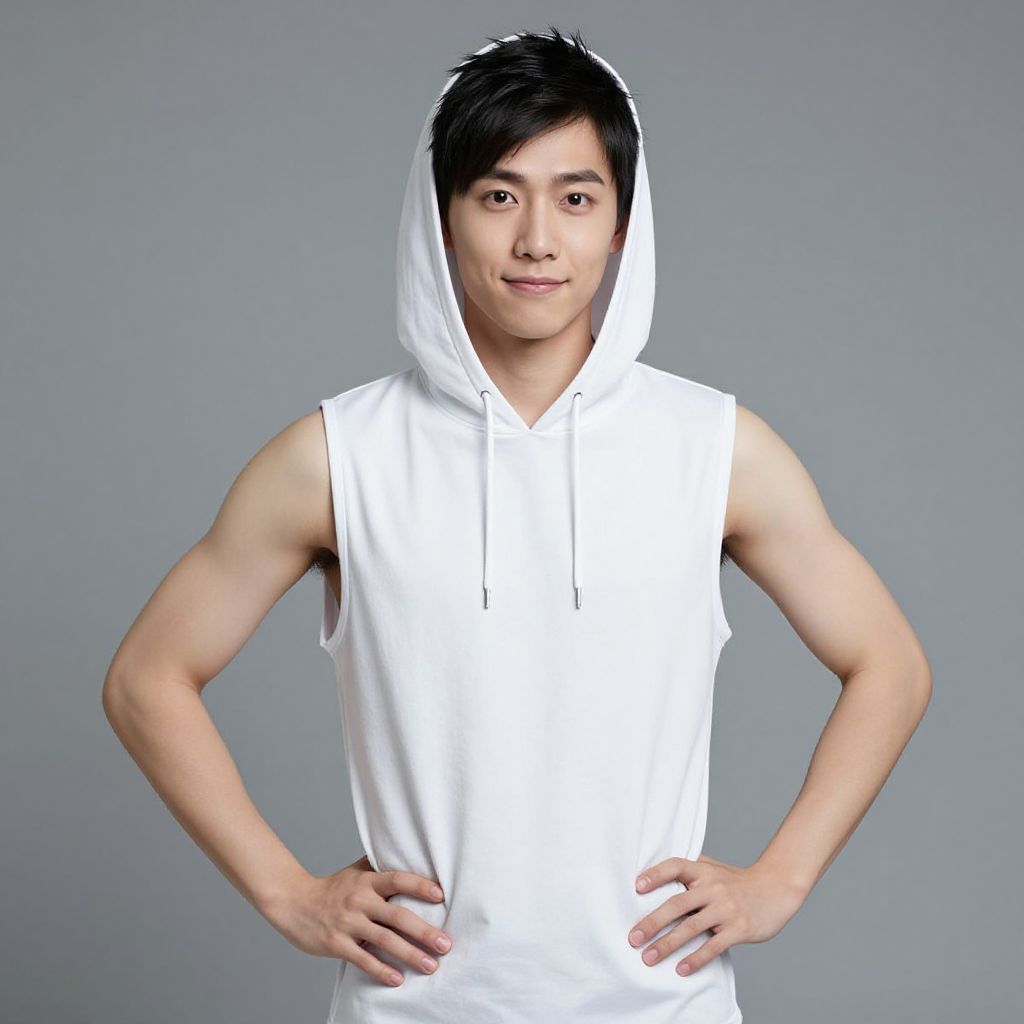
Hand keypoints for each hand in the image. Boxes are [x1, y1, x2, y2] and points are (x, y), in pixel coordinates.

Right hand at [265, 855, 453, 986]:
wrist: (293, 902)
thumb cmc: (332, 887)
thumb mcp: (355, 871)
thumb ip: (380, 866)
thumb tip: (408, 852)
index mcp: (367, 881)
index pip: (398, 879)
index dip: (420, 886)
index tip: (441, 895)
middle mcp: (360, 900)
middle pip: (398, 916)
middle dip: (425, 931)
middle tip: (446, 944)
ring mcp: (348, 923)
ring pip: (385, 941)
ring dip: (410, 954)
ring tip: (431, 965)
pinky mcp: (337, 944)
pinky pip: (363, 960)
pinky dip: (382, 970)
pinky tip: (398, 979)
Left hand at [627, 854, 805, 976]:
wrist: (777, 888)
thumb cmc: (738, 881)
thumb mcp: (715, 869)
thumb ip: (690, 871)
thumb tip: (655, 876)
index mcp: (704, 871)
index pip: (675, 866)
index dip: (655, 874)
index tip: (636, 887)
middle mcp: (713, 888)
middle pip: (677, 903)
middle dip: (652, 922)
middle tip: (633, 937)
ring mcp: (726, 908)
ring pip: (691, 927)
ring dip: (667, 944)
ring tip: (648, 957)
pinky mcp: (739, 929)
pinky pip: (713, 946)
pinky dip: (696, 958)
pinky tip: (681, 969)